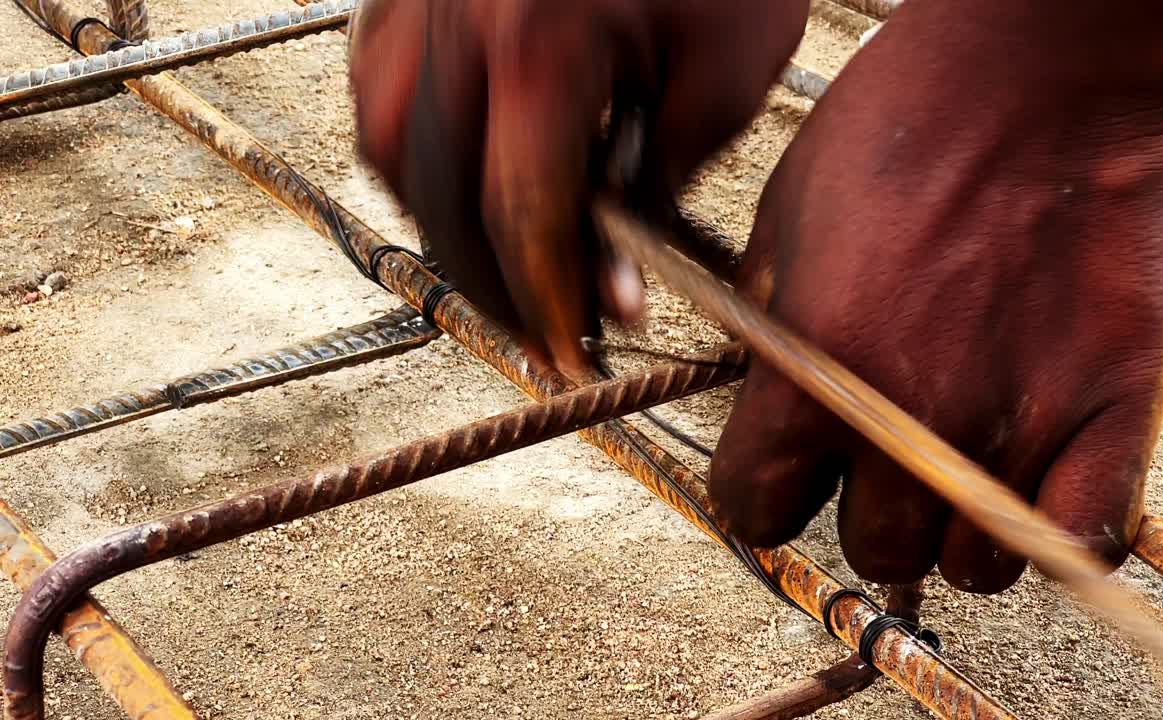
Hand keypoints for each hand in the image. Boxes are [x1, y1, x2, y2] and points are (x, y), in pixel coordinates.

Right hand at [348, 0, 808, 369]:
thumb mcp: (726, 72)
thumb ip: (657, 181)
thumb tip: (613, 279)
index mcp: (538, 38)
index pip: (520, 211)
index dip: (549, 300)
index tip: (576, 355)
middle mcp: (456, 14)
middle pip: (438, 195)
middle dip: (492, 282)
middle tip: (546, 328)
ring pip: (386, 143)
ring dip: (437, 219)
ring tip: (500, 261)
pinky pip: (379, 83)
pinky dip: (413, 149)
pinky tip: (460, 175)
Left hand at [708, 1, 1162, 592]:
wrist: (1039, 69)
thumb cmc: (901, 125)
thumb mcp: (783, 218)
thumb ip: (765, 332)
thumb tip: (761, 399)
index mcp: (810, 379)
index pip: (755, 510)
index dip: (762, 492)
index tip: (782, 472)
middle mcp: (907, 425)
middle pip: (869, 548)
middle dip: (863, 506)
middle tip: (884, 449)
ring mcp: (1016, 428)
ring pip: (969, 564)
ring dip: (955, 523)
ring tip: (964, 451)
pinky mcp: (1114, 413)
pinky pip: (1078, 542)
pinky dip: (1053, 530)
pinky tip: (1038, 479)